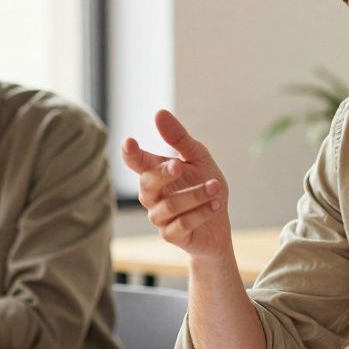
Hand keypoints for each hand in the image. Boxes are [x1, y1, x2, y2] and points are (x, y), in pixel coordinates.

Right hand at [122, 110, 232, 259]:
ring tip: (216, 187)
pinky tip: (216, 205)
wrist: (219, 223)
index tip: (129, 142)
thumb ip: (179, 138)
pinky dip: (201, 213)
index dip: (131, 153)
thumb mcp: (198, 158)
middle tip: (180, 165)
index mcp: (155, 172)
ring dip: (196, 195)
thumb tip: (159, 113)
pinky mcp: (171, 235)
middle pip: (147, 184)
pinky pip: (182, 224)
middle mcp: (152, 195)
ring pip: (169, 205)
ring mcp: (159, 217)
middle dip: (164, 174)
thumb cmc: (205, 185)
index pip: (136, 162)